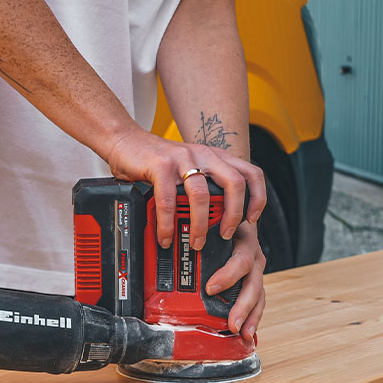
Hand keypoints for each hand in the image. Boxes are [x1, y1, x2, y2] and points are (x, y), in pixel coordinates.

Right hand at [105, 127, 265, 249]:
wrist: (124, 140)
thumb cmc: (155, 161)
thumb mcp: (188, 169)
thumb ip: (204, 185)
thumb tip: (216, 218)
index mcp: (214, 156)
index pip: (250, 173)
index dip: (258, 197)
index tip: (252, 219)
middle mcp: (203, 154)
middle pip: (234, 183)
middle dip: (234, 214)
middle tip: (225, 235)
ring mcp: (182, 159)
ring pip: (202, 194)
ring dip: (201, 224)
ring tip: (196, 241)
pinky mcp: (160, 165)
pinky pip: (169, 200)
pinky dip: (168, 223)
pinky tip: (166, 236)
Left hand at [204, 221, 265, 338]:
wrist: (238, 215)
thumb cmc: (221, 220)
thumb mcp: (211, 220)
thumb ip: (193, 229)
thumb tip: (165, 240)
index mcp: (242, 238)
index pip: (239, 258)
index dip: (227, 275)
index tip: (210, 288)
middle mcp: (253, 253)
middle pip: (251, 281)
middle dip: (241, 304)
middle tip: (231, 322)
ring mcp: (256, 268)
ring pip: (257, 293)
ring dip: (250, 314)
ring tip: (241, 331)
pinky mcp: (254, 279)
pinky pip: (258, 300)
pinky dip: (253, 317)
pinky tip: (247, 331)